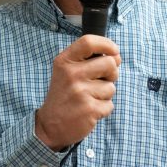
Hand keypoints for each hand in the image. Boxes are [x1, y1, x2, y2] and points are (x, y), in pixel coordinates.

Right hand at [35, 35, 120, 150]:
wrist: (49, 125)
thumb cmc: (65, 94)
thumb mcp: (68, 71)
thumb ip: (90, 60)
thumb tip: (117, 56)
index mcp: (65, 61)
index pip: (89, 42)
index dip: (107, 44)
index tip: (114, 51)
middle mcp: (71, 74)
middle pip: (109, 63)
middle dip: (112, 73)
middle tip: (101, 81)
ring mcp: (80, 92)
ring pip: (111, 87)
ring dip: (105, 94)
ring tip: (89, 99)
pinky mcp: (89, 109)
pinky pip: (110, 104)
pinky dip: (103, 109)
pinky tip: (89, 111)